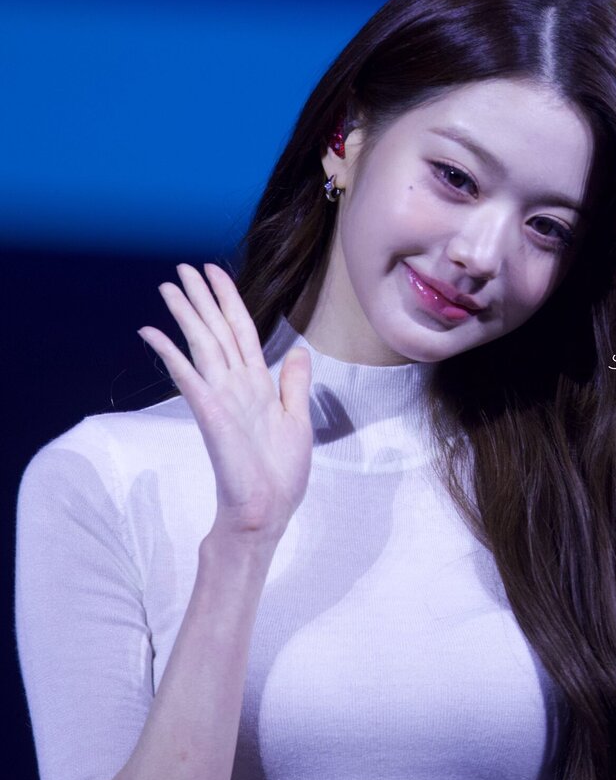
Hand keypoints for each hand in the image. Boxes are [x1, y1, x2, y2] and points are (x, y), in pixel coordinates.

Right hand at [138, 263, 312, 552]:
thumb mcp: (298, 419)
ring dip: (186, 314)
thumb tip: (298, 351)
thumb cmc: (280, 473)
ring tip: (168, 287)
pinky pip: (189, 378)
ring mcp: (221, 398)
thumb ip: (294, 384)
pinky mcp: (210, 415)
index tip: (215, 273)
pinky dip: (172, 355)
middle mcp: (236, 385)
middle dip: (201, 297)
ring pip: (202, 345)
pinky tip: (153, 334)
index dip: (229, 300)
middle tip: (183, 268)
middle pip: (217, 330)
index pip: (242, 331)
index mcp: (258, 384)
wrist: (266, 511)